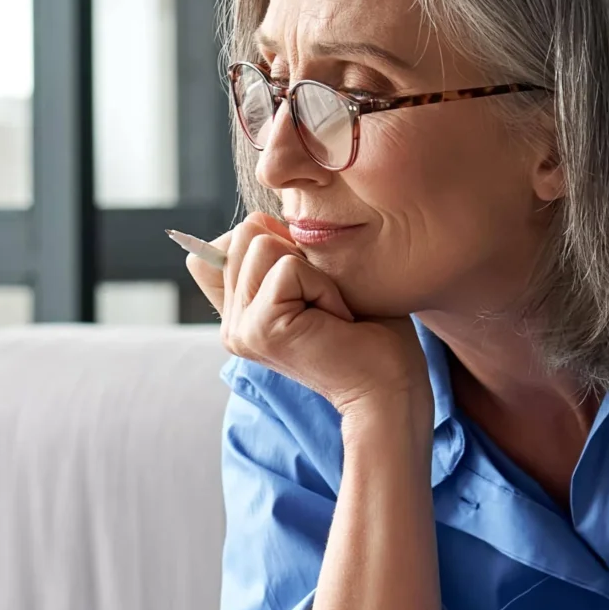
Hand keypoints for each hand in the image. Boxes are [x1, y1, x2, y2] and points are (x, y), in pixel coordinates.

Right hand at [187, 215, 424, 419]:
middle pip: (244, 233)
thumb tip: (260, 221)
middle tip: (324, 300)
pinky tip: (336, 320)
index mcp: (239, 314)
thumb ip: (278, 255)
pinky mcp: (260, 329)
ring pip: (261, 243)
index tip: (307, 286)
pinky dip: (323, 285)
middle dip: (296, 253)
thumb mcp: (316, 281)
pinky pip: (288, 267)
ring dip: (312, 270)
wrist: (389, 388)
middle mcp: (231, 324)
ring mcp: (240, 329)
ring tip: (329, 311)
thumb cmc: (368, 334)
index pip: (219, 246)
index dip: (269, 243)